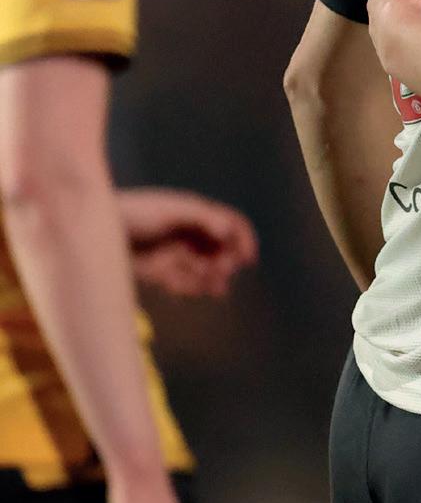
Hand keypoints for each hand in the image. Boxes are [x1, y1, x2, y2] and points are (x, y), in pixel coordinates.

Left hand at [118, 188, 256, 298]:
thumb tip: (229, 229)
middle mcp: (189, 234)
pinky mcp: (159, 271)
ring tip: (215, 288)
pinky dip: (190, 287)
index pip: (230, 225)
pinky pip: (182, 282)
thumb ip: (203, 218)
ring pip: (203, 269)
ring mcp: (175, 253)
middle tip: (222, 272)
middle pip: (219, 250)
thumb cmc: (134, 212)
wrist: (91, 230)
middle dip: (225, 262)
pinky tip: (192, 291)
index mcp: (196, 214)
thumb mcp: (171, 211)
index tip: (248, 259)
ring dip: (212, 278)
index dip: (243, 240)